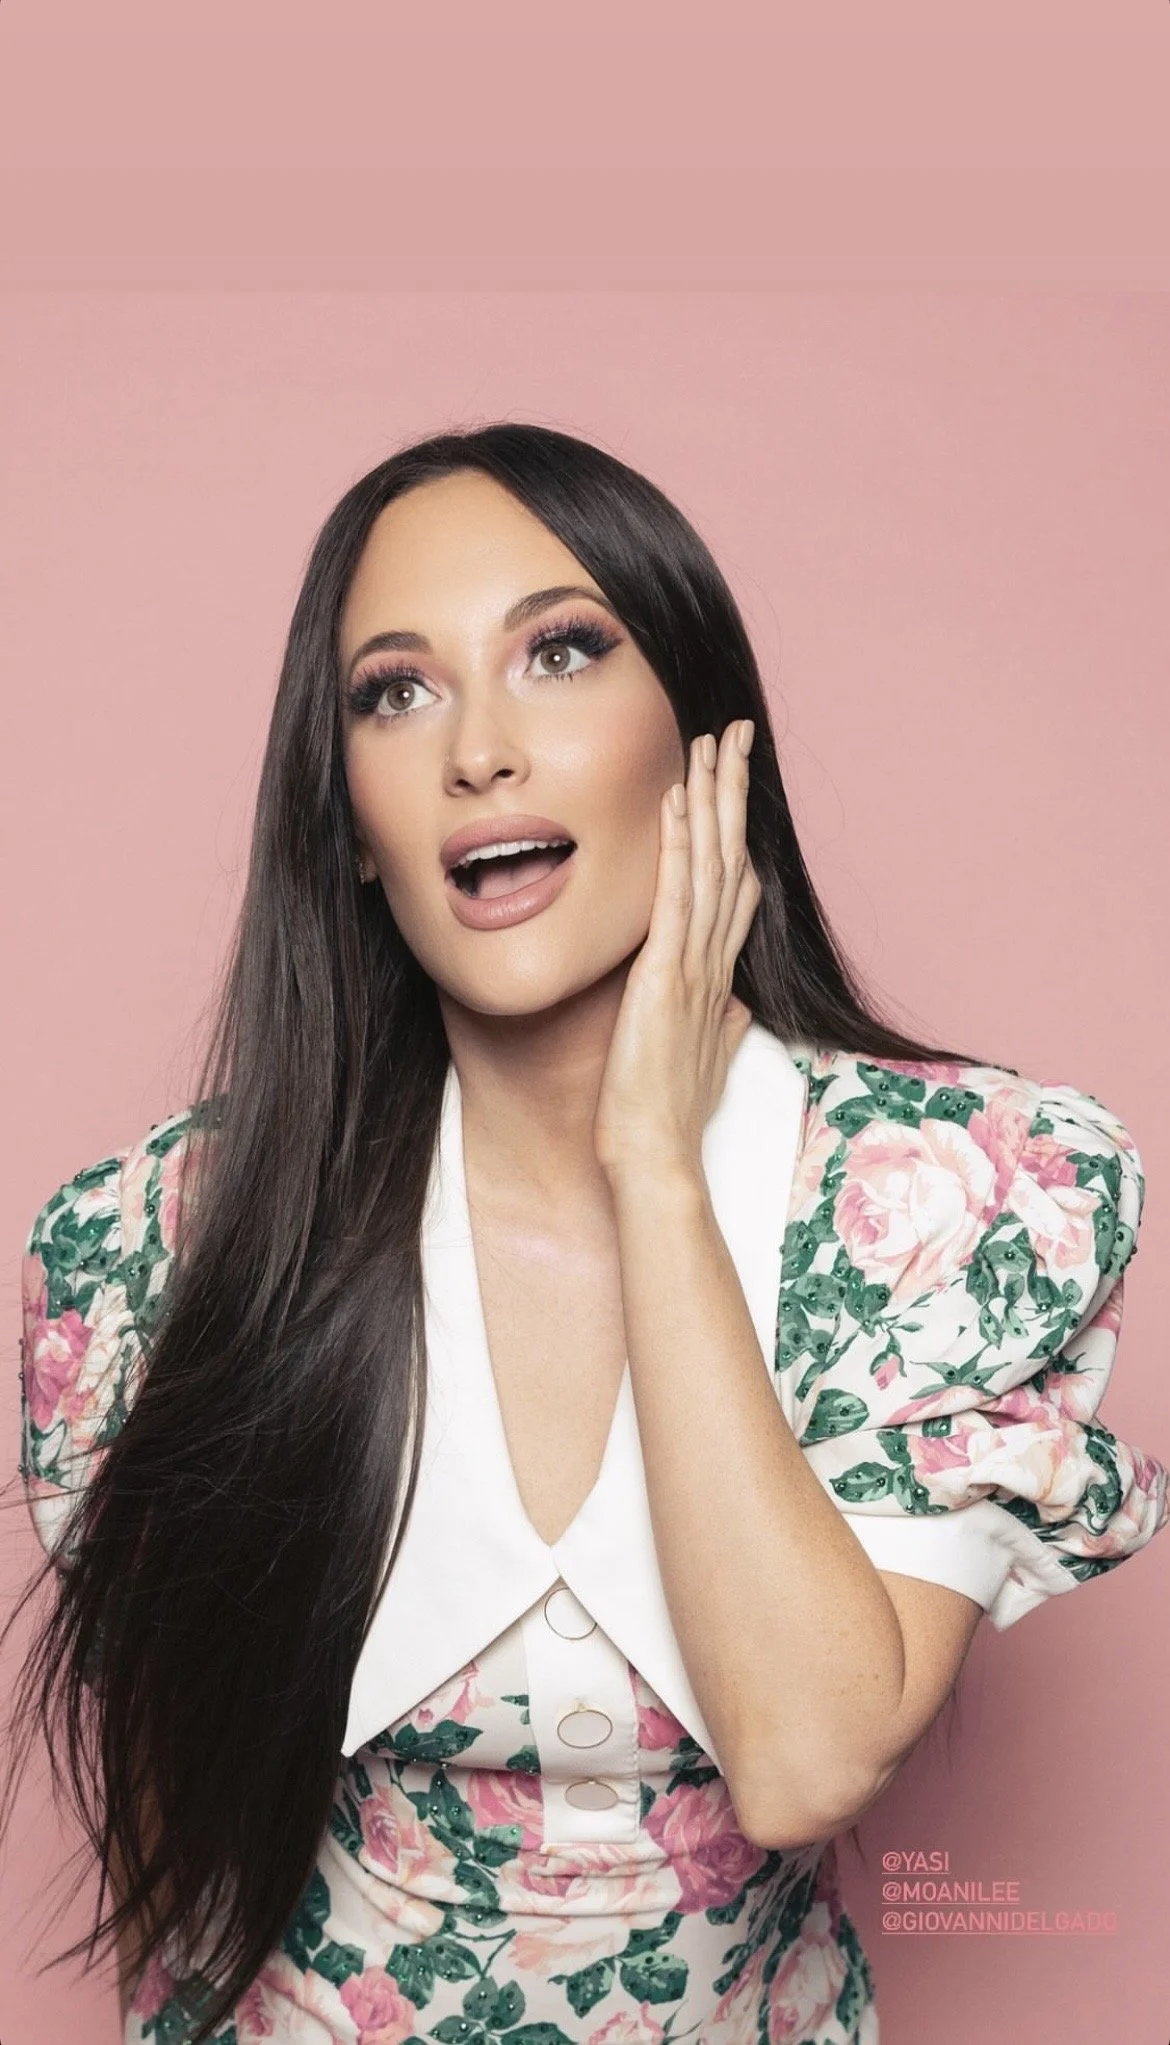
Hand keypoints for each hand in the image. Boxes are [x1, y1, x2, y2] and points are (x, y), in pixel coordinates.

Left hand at [593, 720, 761, 1181]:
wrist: (655, 1153)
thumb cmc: (669, 1117)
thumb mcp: (703, 1062)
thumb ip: (723, 1029)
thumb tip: (736, 1012)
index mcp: (717, 978)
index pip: (735, 891)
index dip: (738, 834)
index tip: (737, 787)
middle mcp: (714, 961)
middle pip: (731, 858)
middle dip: (733, 793)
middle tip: (735, 734)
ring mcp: (694, 964)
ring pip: (712, 863)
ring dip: (712, 799)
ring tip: (712, 742)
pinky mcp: (666, 973)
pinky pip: (676, 894)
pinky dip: (679, 842)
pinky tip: (678, 799)